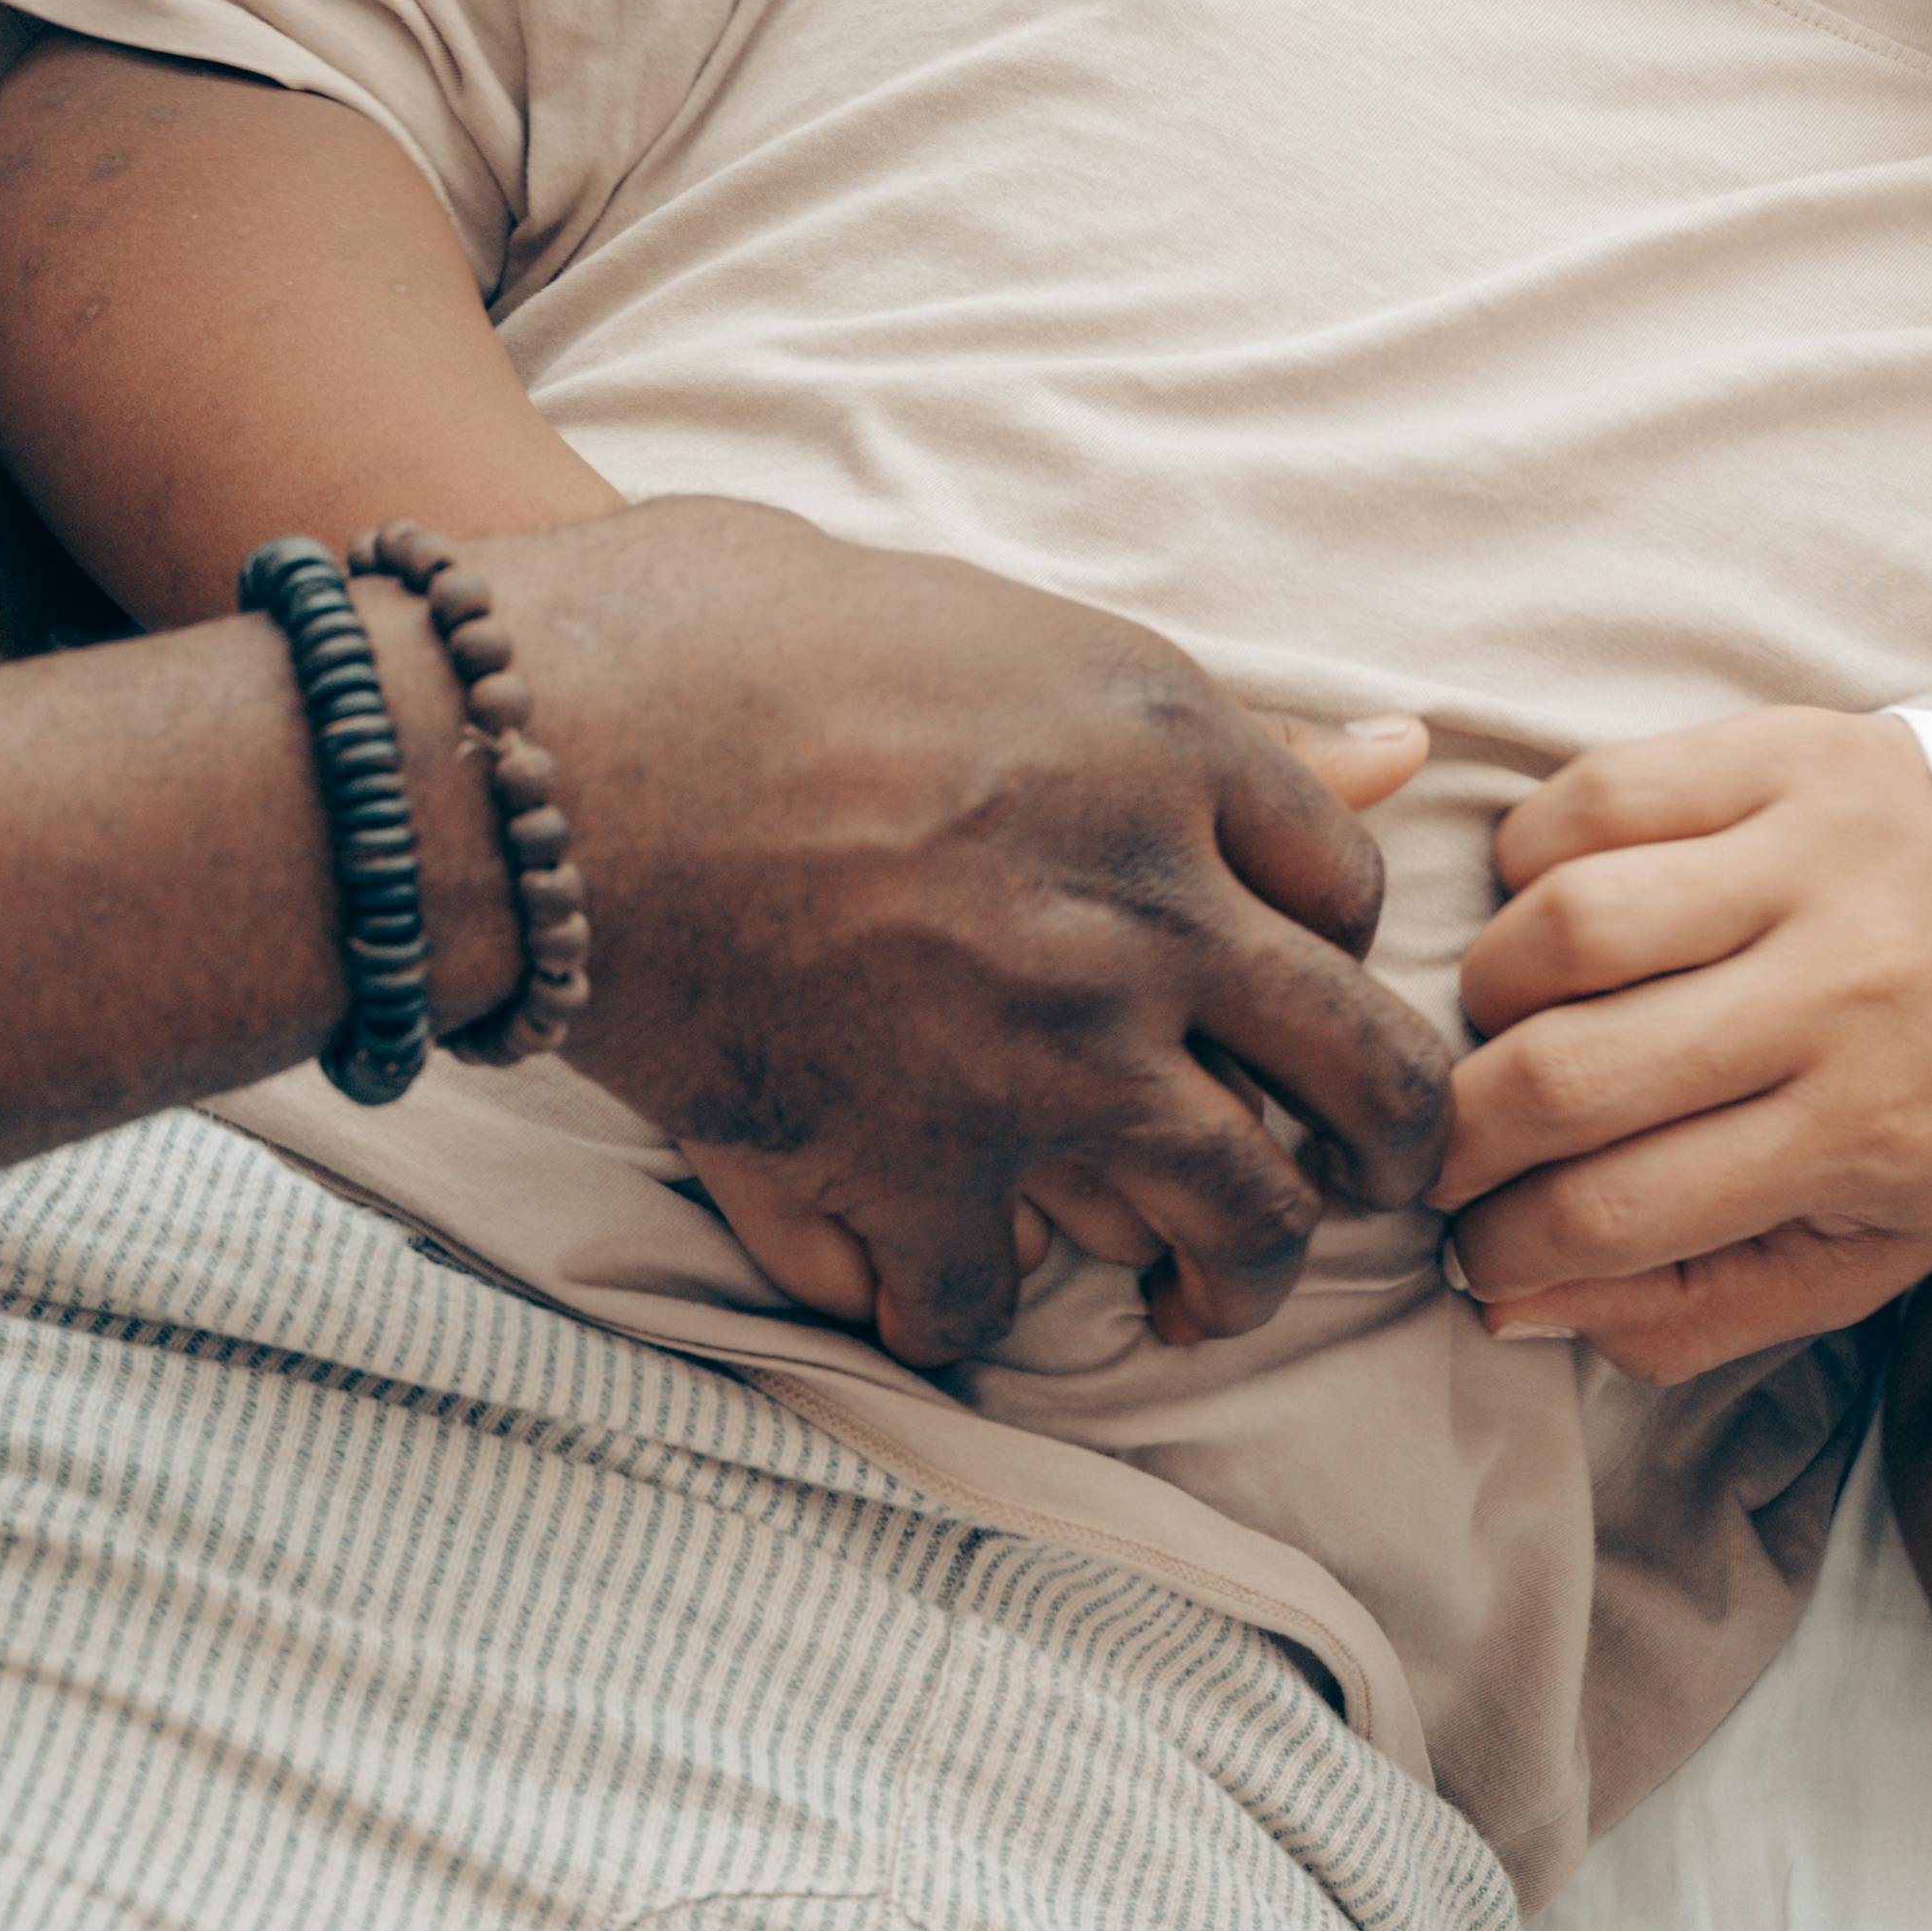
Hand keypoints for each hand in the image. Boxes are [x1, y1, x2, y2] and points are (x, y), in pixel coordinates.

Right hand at [475, 502, 1452, 1366]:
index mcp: (1170, 751)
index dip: (1331, 958)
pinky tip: (936, 1292)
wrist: (533, 754)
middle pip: (1371, 1075)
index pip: (1352, 893)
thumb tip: (1398, 743)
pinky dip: (960, 1308)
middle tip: (1359, 1191)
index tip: (1294, 994)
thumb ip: (1183, 714)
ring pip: (1243, 1221)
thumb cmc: (712, 636)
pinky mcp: (924, 1169)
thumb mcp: (981, 621)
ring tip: (1195, 1302)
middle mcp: (1154, 911)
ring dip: (1231, 1280)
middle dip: (1387, 1153)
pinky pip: (996, 1299)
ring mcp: (1056, 1058)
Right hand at [1434, 710, 1931, 1379]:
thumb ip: (1690, 1311)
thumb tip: (1510, 1302)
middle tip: (1454, 1150)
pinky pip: (1597, 796)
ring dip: (1495, 991)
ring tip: (1514, 1025)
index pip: (1615, 1212)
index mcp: (1869, 1134)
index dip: (1503, 1248)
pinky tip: (1556, 909)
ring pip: (1566, 923)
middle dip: (1465, 1136)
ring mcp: (1816, 855)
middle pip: (1568, 1074)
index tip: (1478, 1252)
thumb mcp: (1865, 1252)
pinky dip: (1536, 860)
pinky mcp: (1790, 751)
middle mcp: (1844, 990)